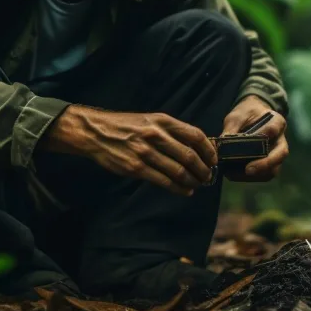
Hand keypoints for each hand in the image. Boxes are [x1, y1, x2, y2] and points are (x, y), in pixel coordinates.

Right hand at [42, 105, 217, 195]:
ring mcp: (146, 152)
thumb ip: (171, 131)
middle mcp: (156, 135)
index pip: (195, 135)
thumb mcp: (150, 119)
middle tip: (208, 177)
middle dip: (203, 170)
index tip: (214, 159)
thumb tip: (196, 145)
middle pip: (190, 156)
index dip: (209, 150)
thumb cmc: (126, 126)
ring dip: (193, 181)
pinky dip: (179, 189)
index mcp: (162, 121)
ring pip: (179, 171)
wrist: (96, 132)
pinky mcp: (136, 168)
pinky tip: (185, 191)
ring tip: (198, 185)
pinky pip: (164, 181)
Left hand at [221, 95, 287, 181]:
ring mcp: (277, 153)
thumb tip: (221, 146)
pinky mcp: (270, 163)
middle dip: (265, 164)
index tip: (248, 144)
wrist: (253, 116)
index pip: (273, 130)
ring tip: (235, 174)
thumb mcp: (237, 116)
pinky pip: (265, 174)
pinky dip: (251, 178)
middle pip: (280, 154)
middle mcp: (281, 139)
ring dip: (256, 174)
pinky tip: (234, 175)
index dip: (261, 138)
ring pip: (274, 169)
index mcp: (276, 122)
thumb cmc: (246, 114)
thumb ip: (232, 128)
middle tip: (248, 170)